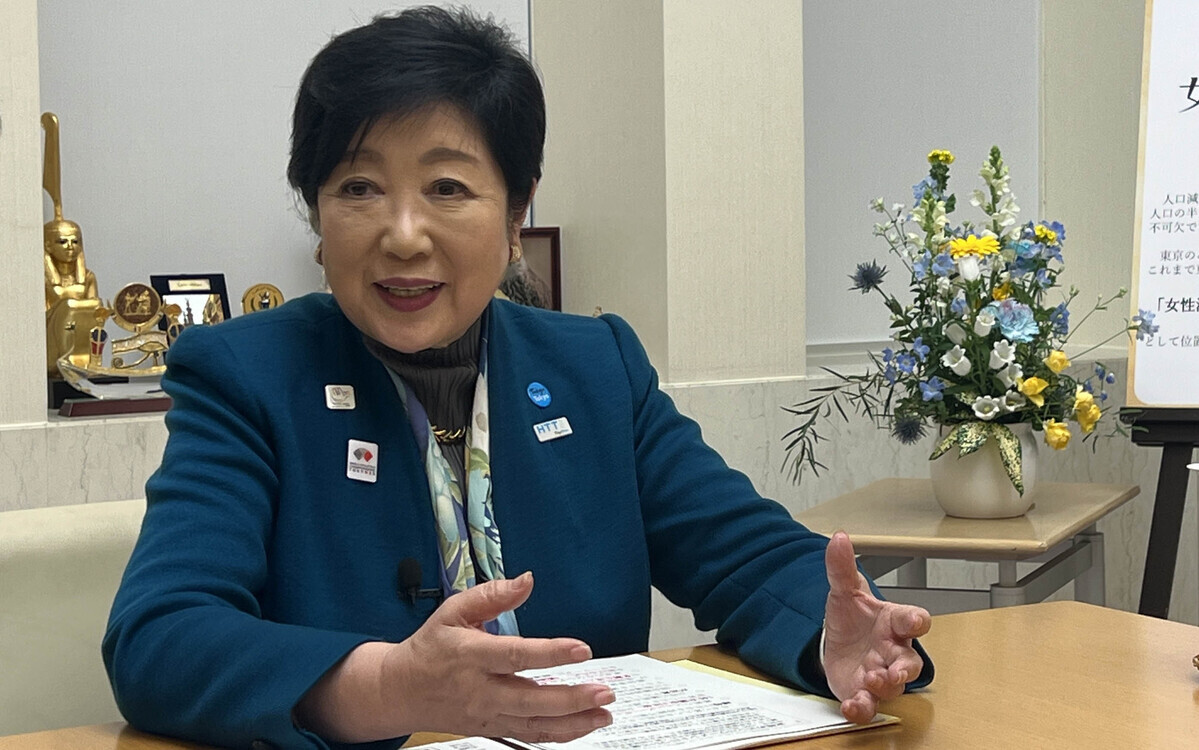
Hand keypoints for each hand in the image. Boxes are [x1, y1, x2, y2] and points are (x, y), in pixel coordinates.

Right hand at [384, 572, 614, 741]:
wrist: (400, 691)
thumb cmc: (431, 647)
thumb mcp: (452, 611)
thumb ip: (491, 596)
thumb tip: (526, 581)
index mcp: (470, 655)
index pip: (515, 656)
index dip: (550, 653)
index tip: (582, 649)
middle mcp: (479, 690)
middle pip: (530, 700)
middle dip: (571, 699)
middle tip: (605, 692)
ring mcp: (486, 714)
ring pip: (534, 726)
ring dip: (573, 722)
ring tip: (603, 713)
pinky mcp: (491, 729)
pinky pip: (528, 736)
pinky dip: (558, 735)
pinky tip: (582, 726)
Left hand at [822, 531, 929, 722]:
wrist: (836, 641)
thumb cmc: (853, 617)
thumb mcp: (844, 590)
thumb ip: (841, 567)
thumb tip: (838, 537)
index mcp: (893, 623)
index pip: (912, 620)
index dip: (917, 620)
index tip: (917, 621)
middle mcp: (892, 651)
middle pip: (910, 662)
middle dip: (904, 668)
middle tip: (893, 670)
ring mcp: (880, 674)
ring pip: (893, 686)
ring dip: (885, 687)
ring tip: (872, 681)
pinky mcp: (863, 692)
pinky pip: (869, 705)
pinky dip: (862, 708)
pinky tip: (852, 706)